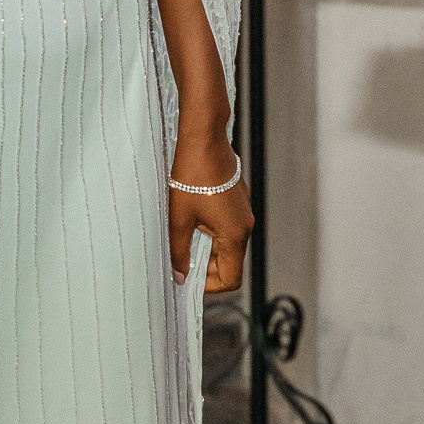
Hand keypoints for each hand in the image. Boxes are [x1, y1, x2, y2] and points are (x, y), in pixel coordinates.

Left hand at [170, 137, 254, 293]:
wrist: (204, 139)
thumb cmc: (191, 175)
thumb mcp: (178, 218)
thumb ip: (178, 252)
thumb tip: (179, 277)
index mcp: (234, 234)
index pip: (231, 279)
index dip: (209, 285)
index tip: (188, 278)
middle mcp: (245, 226)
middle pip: (230, 263)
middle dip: (205, 266)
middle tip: (179, 259)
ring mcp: (244, 212)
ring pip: (227, 245)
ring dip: (206, 248)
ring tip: (182, 236)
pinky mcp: (238, 201)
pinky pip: (227, 227)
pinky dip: (210, 232)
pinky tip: (190, 219)